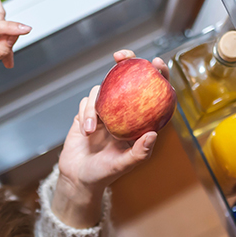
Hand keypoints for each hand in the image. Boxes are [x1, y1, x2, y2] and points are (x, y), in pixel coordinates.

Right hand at [52, 50, 167, 227]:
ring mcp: (104, 112)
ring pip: (101, 91)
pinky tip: (85, 132)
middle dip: (125, 64)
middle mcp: (122, 113)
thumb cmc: (104, 174)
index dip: (157, 75)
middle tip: (121, 57)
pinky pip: (86, 103)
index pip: (152, 93)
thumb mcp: (124, 166)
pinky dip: (85, 115)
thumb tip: (153, 134)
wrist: (78, 179)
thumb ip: (139, 153)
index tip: (155, 63)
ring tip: (91, 130)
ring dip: (94, 108)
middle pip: (126, 80)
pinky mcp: (85, 114)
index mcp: (138, 122)